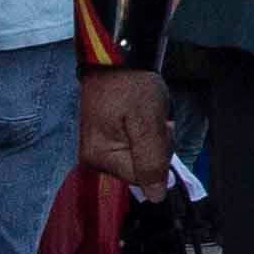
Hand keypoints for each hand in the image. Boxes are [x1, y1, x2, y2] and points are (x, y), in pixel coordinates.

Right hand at [78, 65, 172, 193]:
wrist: (118, 56)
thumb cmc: (132, 85)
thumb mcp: (147, 122)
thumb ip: (152, 160)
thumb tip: (155, 197)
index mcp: (100, 158)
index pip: (143, 178)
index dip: (158, 154)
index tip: (156, 128)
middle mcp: (95, 158)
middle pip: (142, 169)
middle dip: (155, 145)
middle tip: (152, 118)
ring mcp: (100, 147)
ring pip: (142, 157)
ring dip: (153, 137)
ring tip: (146, 113)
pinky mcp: (106, 137)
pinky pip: (136, 145)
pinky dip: (145, 132)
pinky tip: (141, 115)